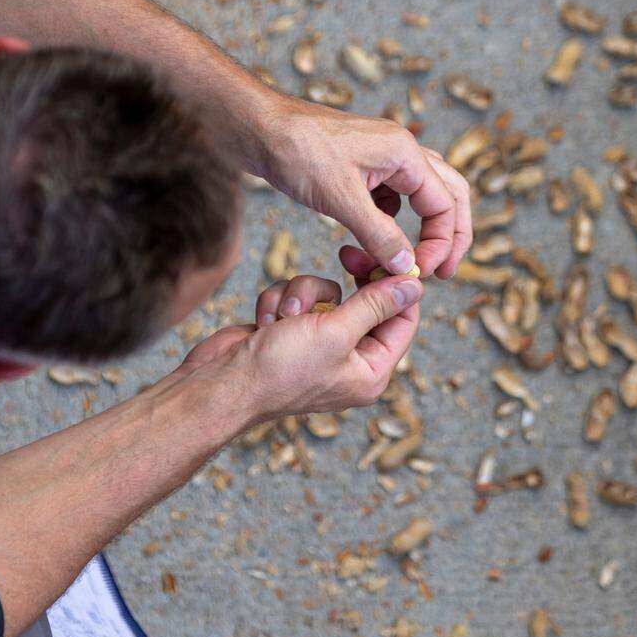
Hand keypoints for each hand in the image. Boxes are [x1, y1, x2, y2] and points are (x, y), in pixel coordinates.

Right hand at [179, 272, 421, 423]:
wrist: (221, 383)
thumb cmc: (280, 367)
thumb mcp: (336, 332)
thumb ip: (376, 304)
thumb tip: (415, 285)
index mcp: (371, 371)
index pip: (403, 320)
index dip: (399, 286)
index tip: (389, 254)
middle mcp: (350, 360)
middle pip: (367, 302)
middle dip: (348, 283)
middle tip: (348, 253)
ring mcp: (319, 346)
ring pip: (328, 293)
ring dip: (304, 293)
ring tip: (285, 315)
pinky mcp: (292, 332)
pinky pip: (300, 298)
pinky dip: (280, 301)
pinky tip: (264, 322)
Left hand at [247, 94, 471, 279]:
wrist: (259, 129)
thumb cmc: (297, 152)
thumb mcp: (341, 199)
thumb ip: (379, 235)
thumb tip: (409, 267)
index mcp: (405, 154)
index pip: (445, 205)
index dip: (441, 243)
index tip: (424, 273)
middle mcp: (402, 151)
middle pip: (449, 194)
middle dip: (450, 234)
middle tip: (443, 271)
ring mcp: (384, 157)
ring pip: (423, 196)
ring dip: (421, 228)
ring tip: (408, 260)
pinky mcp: (364, 167)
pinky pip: (392, 197)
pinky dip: (390, 222)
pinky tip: (369, 238)